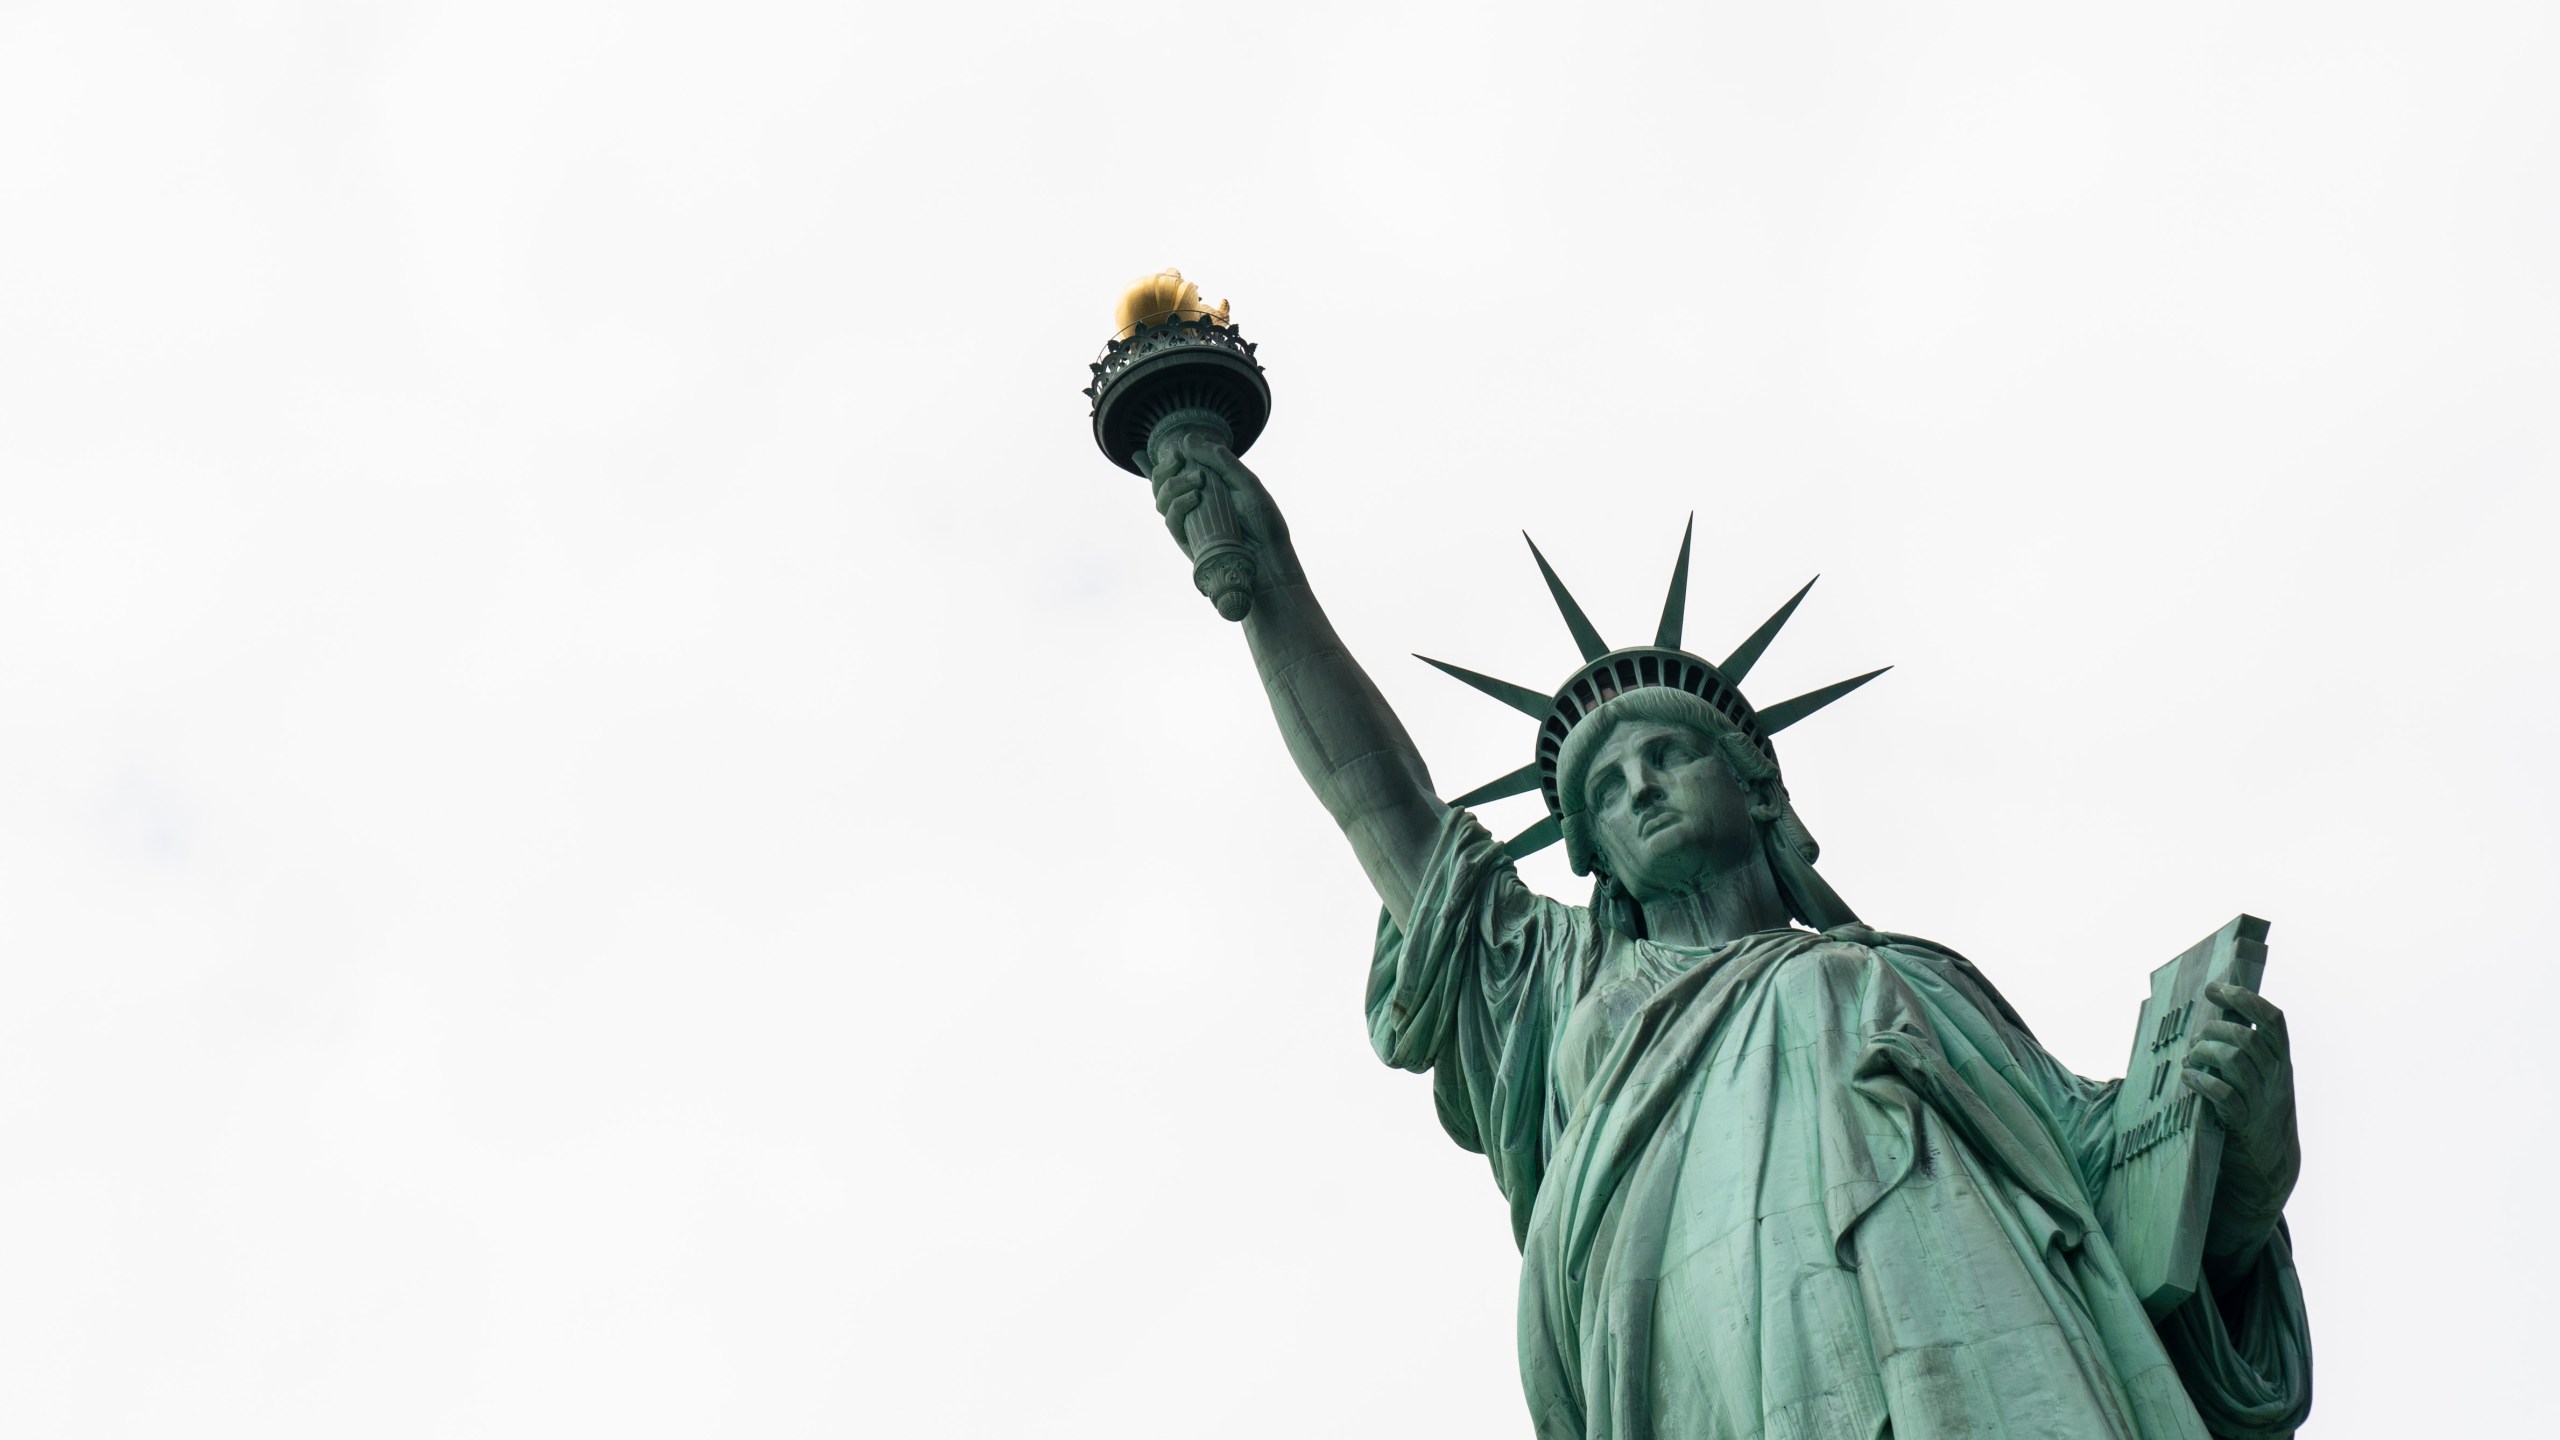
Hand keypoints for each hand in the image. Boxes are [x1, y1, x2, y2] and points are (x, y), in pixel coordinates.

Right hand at [1148, 432, 1297, 586]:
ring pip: (1161, 500)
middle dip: (1164, 469)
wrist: (1269, 556)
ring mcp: (1189, 523)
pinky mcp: (1187, 541)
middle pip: (1161, 484)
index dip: (1170, 459)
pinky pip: (1170, 521)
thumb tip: (1187, 439)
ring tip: (1197, 481)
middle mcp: (1194, 504)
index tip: (1179, 450)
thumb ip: (1219, 460)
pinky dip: (1177, 505)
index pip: (1176, 470)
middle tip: (1178, 458)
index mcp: (1207, 488)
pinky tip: (1195, 498)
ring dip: (1173, 484)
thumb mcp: (1245, 482)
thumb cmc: (1262, 520)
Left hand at [2181, 980, 2299, 1263]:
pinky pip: (2224, 1095)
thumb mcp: (2262, 1079)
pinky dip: (2202, 1082)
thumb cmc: (2256, 1113)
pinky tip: (2188, 1078)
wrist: (2269, 1168)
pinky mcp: (2244, 1124)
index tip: (2214, 989)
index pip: (2272, 1019)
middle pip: (2247, 1038)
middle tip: (2196, 1040)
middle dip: (2214, 1031)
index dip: (2244, 998)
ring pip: (2235, 1061)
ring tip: (2189, 1060)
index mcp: (2281, 1061)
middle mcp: (2277, 1077)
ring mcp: (2262, 1101)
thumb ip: (2247, 1052)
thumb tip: (2214, 1016)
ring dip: (2204, 1054)